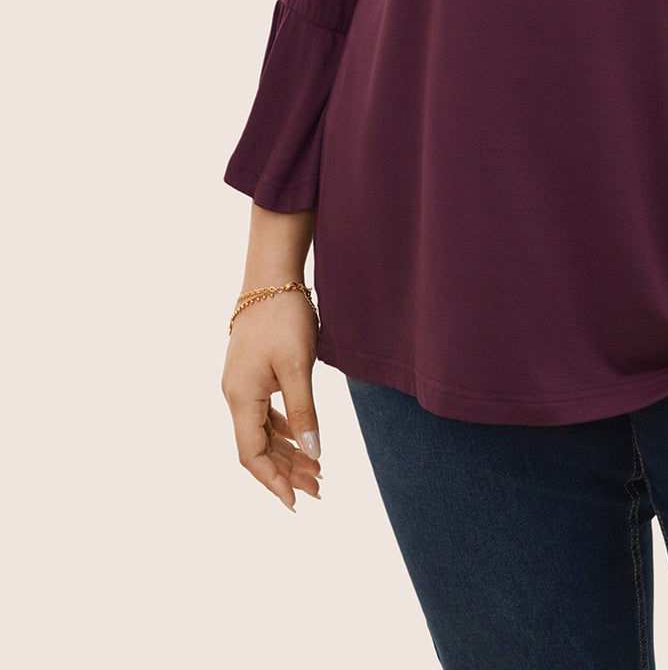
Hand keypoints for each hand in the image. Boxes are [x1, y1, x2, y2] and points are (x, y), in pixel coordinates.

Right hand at [221, 290, 323, 511]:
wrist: (271, 276)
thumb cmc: (284, 317)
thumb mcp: (298, 365)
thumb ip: (305, 411)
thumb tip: (314, 453)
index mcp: (241, 397)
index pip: (252, 454)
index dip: (273, 481)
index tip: (295, 503)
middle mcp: (236, 396)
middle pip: (259, 447)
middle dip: (288, 471)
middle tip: (319, 489)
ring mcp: (243, 385)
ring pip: (264, 431)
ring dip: (289, 452)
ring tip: (317, 472)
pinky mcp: (253, 374)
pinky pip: (267, 414)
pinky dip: (286, 430)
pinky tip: (303, 441)